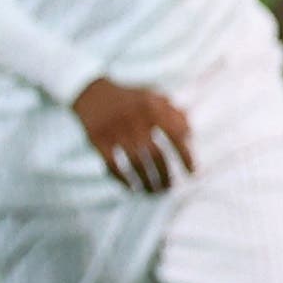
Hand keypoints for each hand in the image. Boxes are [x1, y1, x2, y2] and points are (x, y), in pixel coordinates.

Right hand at [71, 78, 195, 191]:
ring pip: (136, 164)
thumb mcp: (154, 97)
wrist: (91, 91)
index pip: (177, 136)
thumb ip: (175, 113)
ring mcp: (115, 130)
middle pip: (156, 155)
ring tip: (154, 191)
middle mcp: (135, 119)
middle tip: (169, 187)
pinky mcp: (97, 139)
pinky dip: (123, 179)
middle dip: (165, 175)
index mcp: (153, 107)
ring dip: (147, 182)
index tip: (191, 173)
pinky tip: (131, 188)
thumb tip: (190, 135)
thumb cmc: (130, 98)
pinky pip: (113, 165)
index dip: (186, 156)